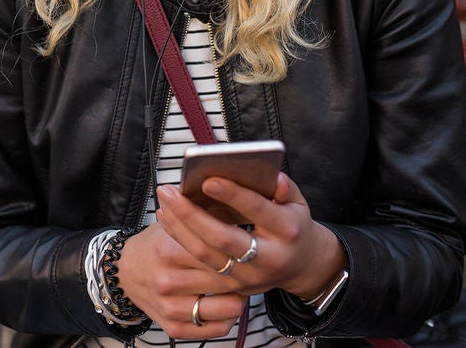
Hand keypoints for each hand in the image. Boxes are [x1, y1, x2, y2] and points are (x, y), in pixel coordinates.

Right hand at [116, 221, 246, 339]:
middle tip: (249, 266)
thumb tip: (237, 205)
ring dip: (240, 297)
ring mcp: (170, 308)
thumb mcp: (173, 223)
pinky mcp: (173, 328)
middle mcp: (168, 282)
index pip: (218, 252)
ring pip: (228, 309)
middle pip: (226, 281)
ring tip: (238, 285)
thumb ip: (203, 215)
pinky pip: (216, 329)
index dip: (240, 249)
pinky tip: (226, 304)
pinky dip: (228, 318)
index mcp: (169, 251)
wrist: (124, 273)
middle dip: (245, 273)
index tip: (248, 246)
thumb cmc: (155, 246)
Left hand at [155, 173, 346, 299]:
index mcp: (288, 231)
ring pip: (206, 255)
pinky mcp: (233, 287)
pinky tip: (167, 222)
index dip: (233, 196)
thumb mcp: (297, 203)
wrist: (301, 267)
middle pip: (223, 238)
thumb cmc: (293, 225)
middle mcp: (268, 257)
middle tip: (168, 190)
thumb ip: (284, 188)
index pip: (258, 211)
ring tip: (163, 203)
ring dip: (179, 229)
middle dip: (191, 214)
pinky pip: (200, 268)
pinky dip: (180, 244)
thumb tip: (273, 177)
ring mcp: (249, 276)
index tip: (207, 179)